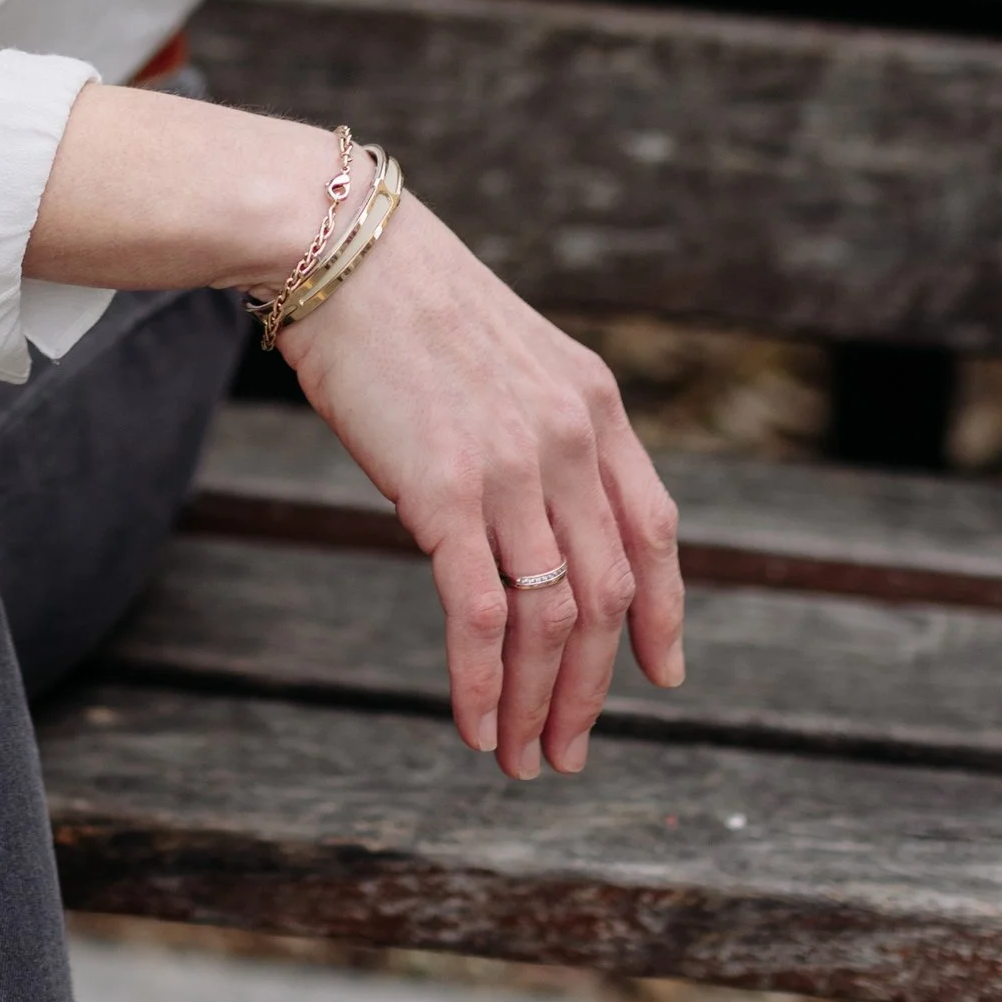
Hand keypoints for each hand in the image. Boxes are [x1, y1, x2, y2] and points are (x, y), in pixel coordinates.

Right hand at [281, 191, 684, 781]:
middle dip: (590, 687)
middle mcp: (570, 439)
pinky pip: (480, 614)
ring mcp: (512, 466)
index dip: (663, 612)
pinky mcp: (445, 490)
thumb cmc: (405, 297)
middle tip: (565, 748)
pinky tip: (472, 722)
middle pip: (606, 594)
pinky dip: (482, 683)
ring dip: (537, 702)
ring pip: (550, 618)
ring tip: (518, 756)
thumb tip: (525, 525)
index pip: (654, 531)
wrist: (337, 246)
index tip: (662, 673)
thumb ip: (539, 430)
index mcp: (594, 403)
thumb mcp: (508, 353)